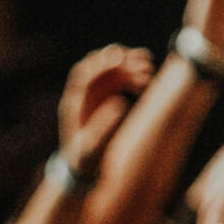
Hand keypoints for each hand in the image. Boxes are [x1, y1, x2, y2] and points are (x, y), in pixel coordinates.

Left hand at [57, 44, 153, 175]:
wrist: (83, 167)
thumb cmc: (85, 159)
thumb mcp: (92, 147)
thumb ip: (103, 126)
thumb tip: (120, 102)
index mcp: (73, 103)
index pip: (84, 74)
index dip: (101, 62)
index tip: (120, 56)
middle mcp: (83, 93)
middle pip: (99, 66)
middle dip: (120, 60)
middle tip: (142, 63)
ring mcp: (95, 92)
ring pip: (111, 70)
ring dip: (130, 66)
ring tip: (149, 70)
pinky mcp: (107, 95)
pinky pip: (120, 78)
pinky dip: (134, 76)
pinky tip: (147, 82)